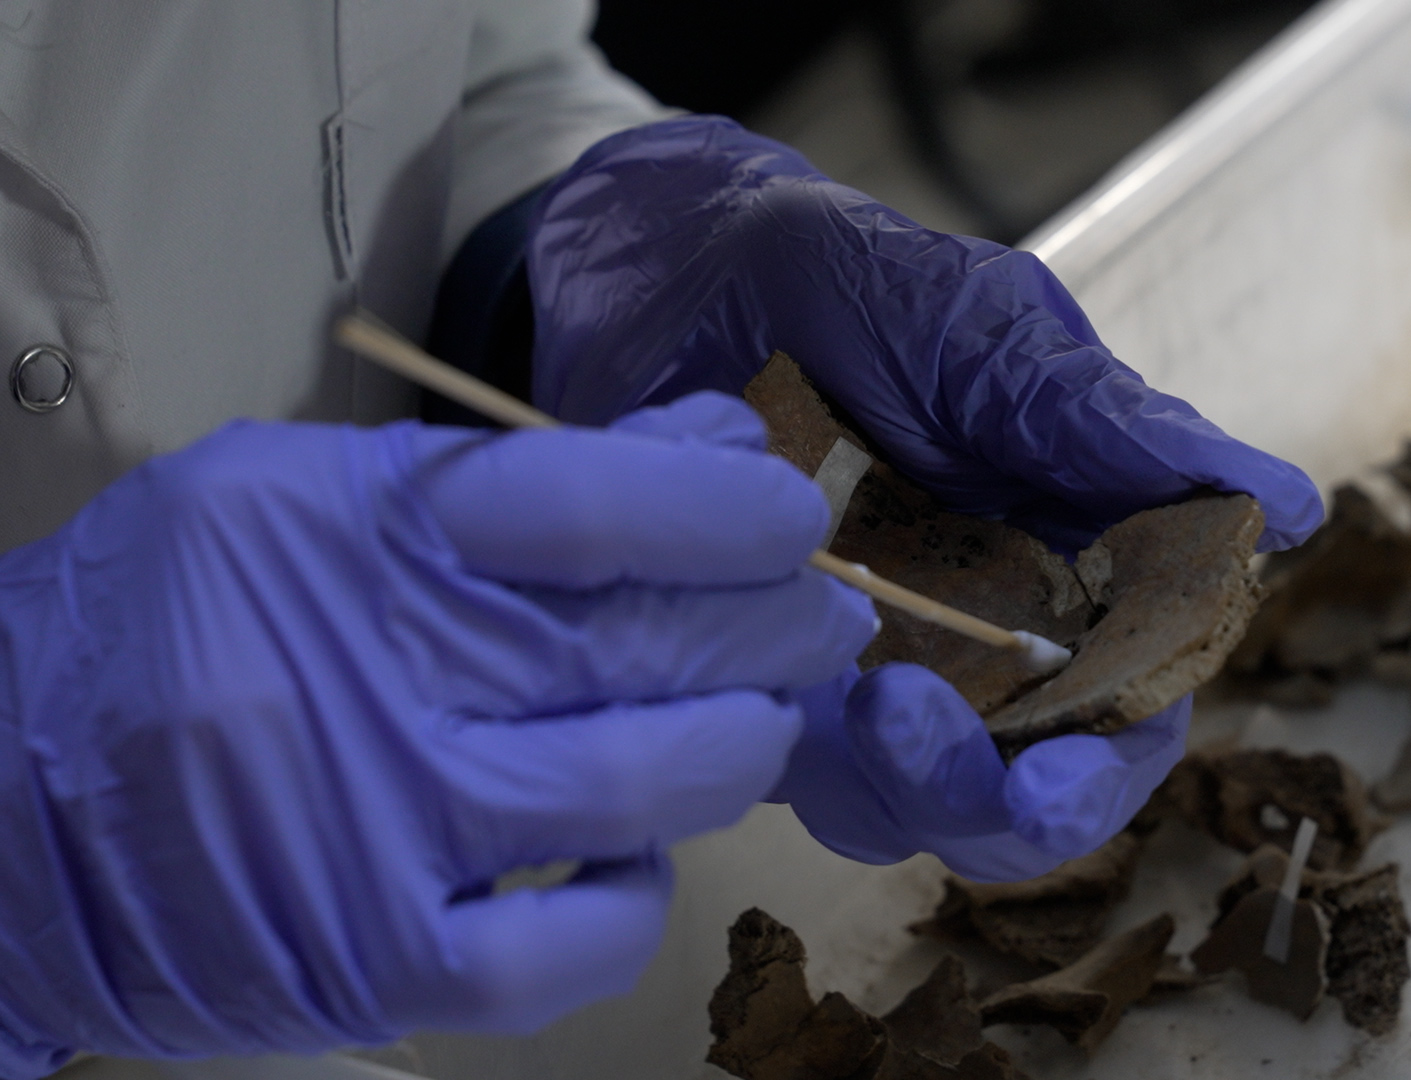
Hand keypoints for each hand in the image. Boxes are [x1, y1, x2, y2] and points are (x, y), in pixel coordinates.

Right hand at [0, 394, 871, 1072]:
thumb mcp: (301, 501)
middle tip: (823, 615)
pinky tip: (633, 852)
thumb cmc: (162, 631)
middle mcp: (366, 672)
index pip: (590, 499)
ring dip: (734, 745)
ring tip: (760, 716)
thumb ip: (506, 475)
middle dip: (774, 624)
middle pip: (643, 643)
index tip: (782, 509)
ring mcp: (374, 829)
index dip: (723, 504)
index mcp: (352, 532)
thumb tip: (709, 451)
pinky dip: (634, 897)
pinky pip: (570, 946)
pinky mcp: (375, 961)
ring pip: (635, 786)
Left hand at [523, 118, 1317, 882]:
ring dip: (890, 786)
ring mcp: (883, 662)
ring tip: (845, 692)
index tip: (1058, 780)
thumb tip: (1286, 504)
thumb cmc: (851, 283)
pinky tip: (771, 675)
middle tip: (920, 741)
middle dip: (995, 805)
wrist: (669, 266)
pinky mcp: (779, 678)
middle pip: (1033, 784)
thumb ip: (1117, 428)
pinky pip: (804, 775)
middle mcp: (993, 630)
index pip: (1135, 695)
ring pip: (915, 804)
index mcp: (1078, 553)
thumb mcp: (992, 334)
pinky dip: (798, 758)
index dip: (1111, 758)